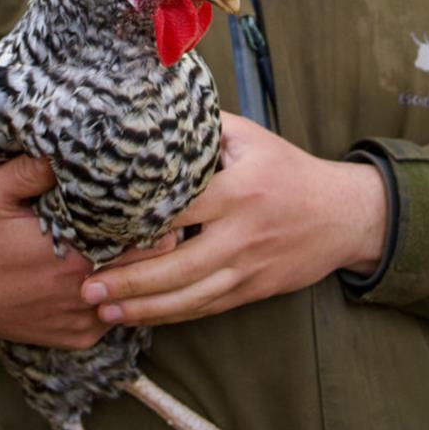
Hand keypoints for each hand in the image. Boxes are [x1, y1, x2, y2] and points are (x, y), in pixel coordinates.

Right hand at [0, 155, 174, 348]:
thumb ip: (28, 171)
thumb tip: (66, 147)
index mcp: (73, 259)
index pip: (146, 239)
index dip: (156, 216)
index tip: (156, 194)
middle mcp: (84, 296)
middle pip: (151, 268)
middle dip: (157, 240)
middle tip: (156, 211)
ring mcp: (84, 322)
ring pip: (136, 292)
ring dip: (138, 269)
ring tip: (136, 236)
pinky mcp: (78, 337)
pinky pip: (115, 313)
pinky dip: (118, 292)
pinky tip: (108, 266)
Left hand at [80, 112, 388, 326]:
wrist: (344, 215)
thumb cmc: (288, 169)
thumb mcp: (250, 138)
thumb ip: (204, 129)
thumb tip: (153, 113)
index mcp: (239, 191)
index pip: (179, 209)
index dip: (137, 222)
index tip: (96, 226)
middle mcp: (242, 234)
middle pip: (178, 264)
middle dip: (129, 278)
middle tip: (85, 285)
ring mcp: (247, 267)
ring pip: (189, 296)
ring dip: (143, 307)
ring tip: (101, 309)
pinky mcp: (252, 290)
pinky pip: (205, 307)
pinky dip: (170, 315)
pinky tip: (139, 316)